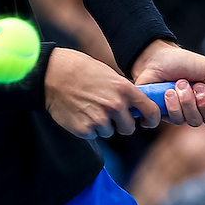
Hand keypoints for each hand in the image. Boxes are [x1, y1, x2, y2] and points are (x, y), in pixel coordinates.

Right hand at [45, 47, 160, 138]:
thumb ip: (124, 92)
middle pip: (128, 128)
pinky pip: (94, 135)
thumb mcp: (109, 75)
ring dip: (102, 124)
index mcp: (125, 90)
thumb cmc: (81, 70)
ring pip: (109, 132)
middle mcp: (115, 106)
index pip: (151, 111)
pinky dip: (88, 127)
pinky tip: (79, 113)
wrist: (53, 74)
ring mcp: (100, 119)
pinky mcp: (85, 129)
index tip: (146, 122)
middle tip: (107, 112)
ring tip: (88, 107)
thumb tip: (136, 106)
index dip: (151, 119)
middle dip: (120, 123)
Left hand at [132, 40, 204, 127]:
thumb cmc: (184, 62)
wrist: (156, 59)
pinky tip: (167, 93)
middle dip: (204, 101)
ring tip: (179, 84)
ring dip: (186, 99)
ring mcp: (185, 114)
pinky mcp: (167, 117)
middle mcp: (203, 109)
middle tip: (196, 85)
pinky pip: (175, 121)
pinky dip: (172, 104)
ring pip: (194, 121)